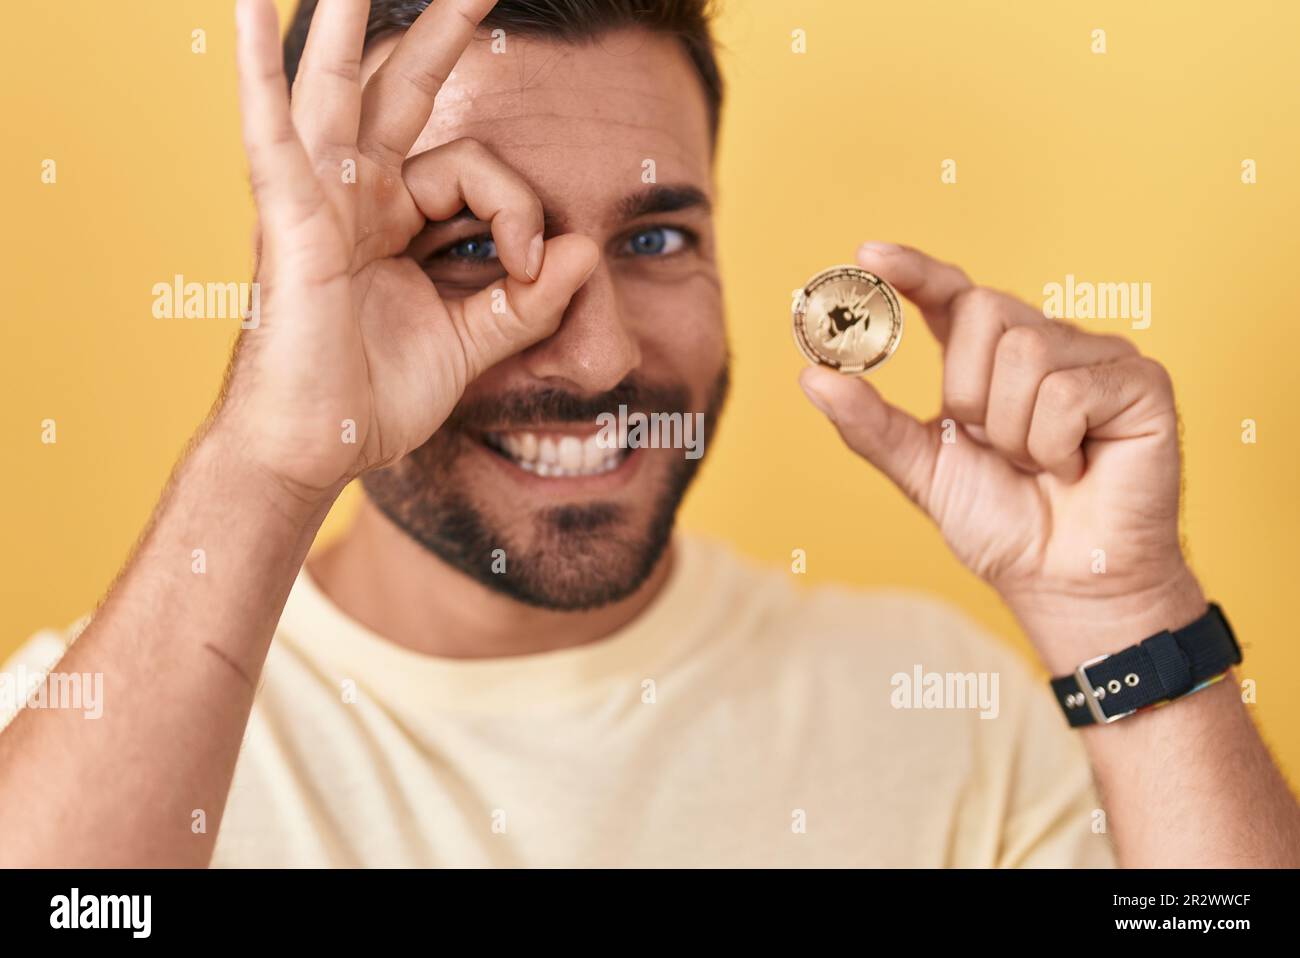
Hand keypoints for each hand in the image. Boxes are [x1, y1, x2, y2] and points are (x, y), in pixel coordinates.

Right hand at [221, 0, 597, 501]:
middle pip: (401, 89)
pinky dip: (263, 70)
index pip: (477, 171)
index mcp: (394, 216)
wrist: (317, 449)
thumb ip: (527, 300)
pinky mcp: (292, 222)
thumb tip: (587, 249)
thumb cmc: (375, 395)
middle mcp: (354, 193)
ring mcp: (319, 199)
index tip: (530, 265)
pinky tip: (253, 5)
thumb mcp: (470, 342)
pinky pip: (273, 134)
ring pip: (336, 85)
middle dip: (441, 31)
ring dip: (351, 17)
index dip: (519, 206)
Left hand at [799, 243, 1203, 666]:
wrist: (1060, 582)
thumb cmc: (1001, 525)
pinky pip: (1068, 390)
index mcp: (990, 358)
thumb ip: (870, 423)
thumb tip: (812, 376)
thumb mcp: (922, 469)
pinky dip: (1054, 444)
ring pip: (1025, 352)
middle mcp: (1046, 343)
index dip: (913, 270)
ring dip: (1014, 430)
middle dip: (969, 392)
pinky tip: (1076, 467)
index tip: (867, 257)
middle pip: (983, 311)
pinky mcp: (1143, 382)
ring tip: (1039, 464)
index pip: (951, 293)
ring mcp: (1098, 358)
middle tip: (993, 446)